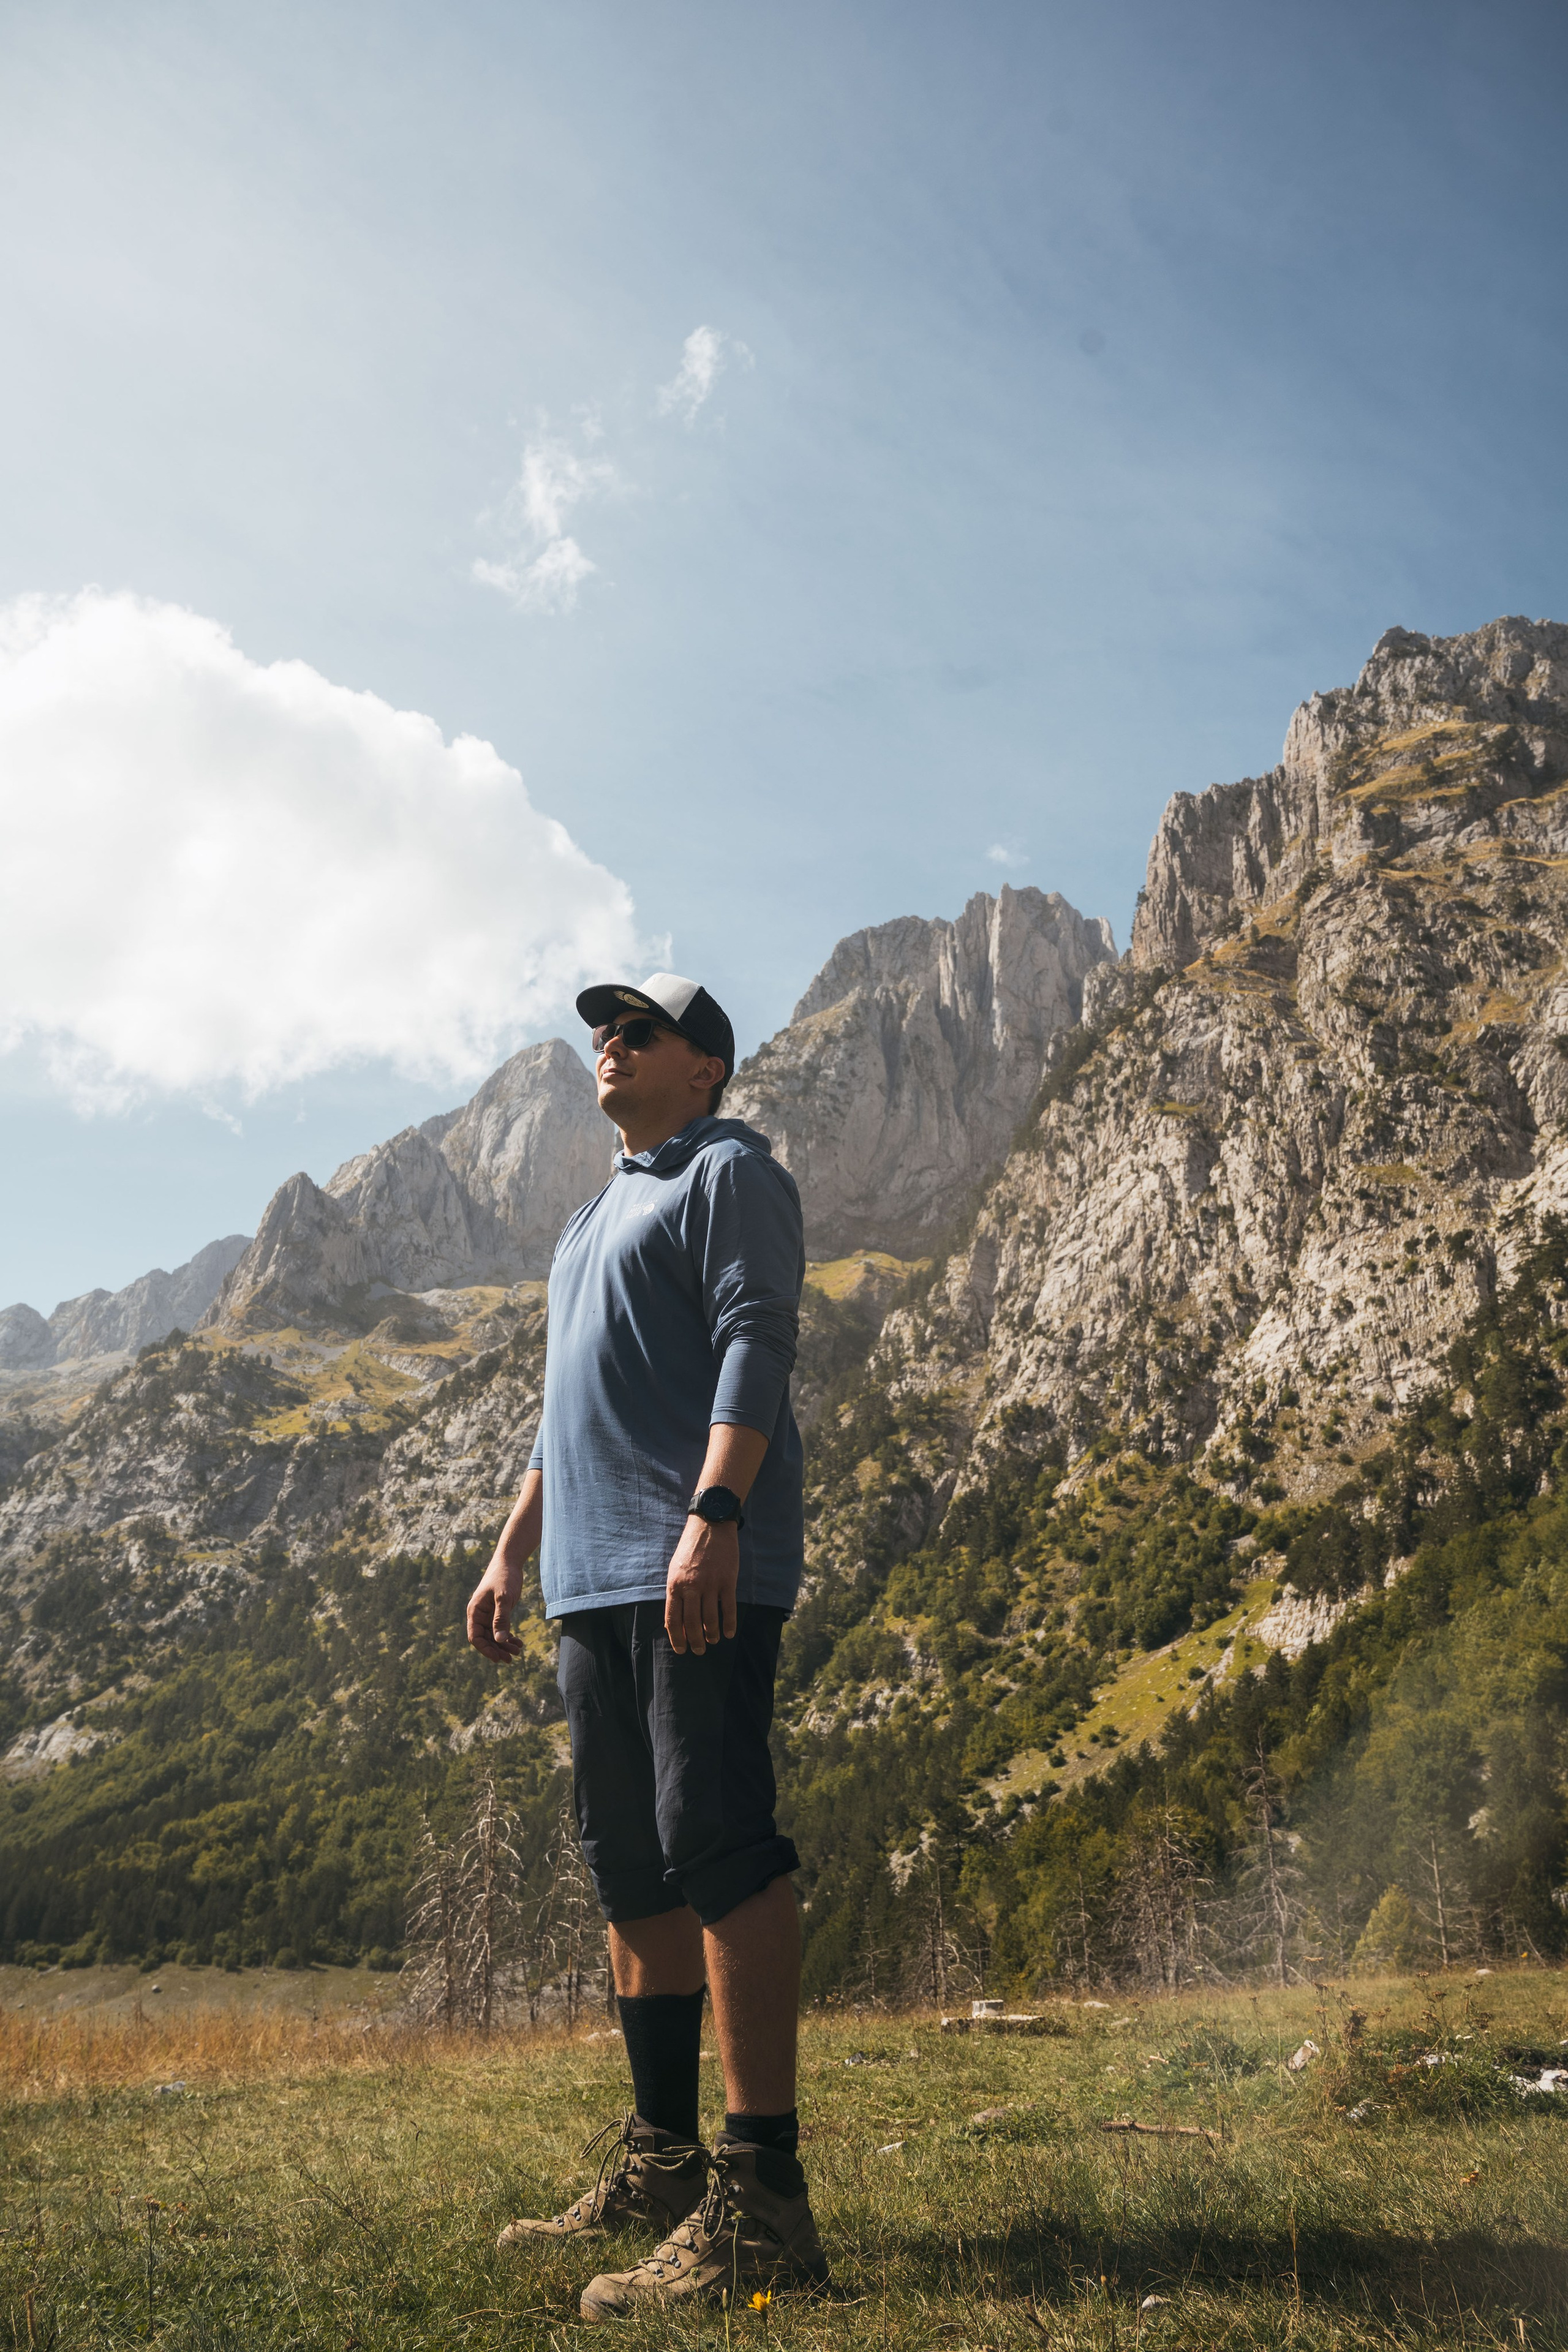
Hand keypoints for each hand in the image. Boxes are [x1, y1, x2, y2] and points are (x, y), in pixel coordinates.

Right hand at [466, 1549, 525, 1661]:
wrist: (510, 1562)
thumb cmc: (504, 1577)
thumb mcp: (503, 1598)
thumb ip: (501, 1619)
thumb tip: (499, 1640)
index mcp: (475, 1611)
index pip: (475, 1637)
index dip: (485, 1649)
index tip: (498, 1658)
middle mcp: (479, 1614)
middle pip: (485, 1639)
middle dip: (497, 1650)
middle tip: (511, 1659)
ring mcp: (488, 1614)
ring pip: (494, 1636)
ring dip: (504, 1645)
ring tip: (518, 1652)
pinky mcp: (497, 1612)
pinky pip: (500, 1629)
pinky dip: (508, 1637)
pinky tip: (518, 1642)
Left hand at [664, 1516, 739, 1654]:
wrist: (710, 1525)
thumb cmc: (690, 1548)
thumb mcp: (675, 1569)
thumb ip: (676, 1592)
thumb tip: (678, 1618)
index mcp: (675, 1585)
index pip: (673, 1620)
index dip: (677, 1638)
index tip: (681, 1649)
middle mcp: (691, 1587)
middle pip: (692, 1623)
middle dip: (695, 1641)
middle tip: (699, 1651)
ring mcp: (710, 1584)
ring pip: (711, 1619)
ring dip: (712, 1635)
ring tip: (713, 1641)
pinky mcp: (727, 1581)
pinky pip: (728, 1608)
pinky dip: (729, 1624)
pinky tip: (729, 1632)